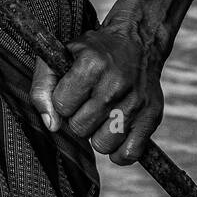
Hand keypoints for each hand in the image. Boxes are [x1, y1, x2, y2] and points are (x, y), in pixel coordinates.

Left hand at [30, 24, 164, 164]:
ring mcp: (136, 102)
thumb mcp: (62, 54)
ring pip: (102, 145)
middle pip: (80, 127)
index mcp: (92, 64)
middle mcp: (116, 84)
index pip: (62, 105)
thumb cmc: (94, 51)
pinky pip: (128, 154)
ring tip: (102, 115)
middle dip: (78, 117)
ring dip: (97, 134)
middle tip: (87, 102)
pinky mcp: (152, 117)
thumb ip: (44, 85)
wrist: (138, 41)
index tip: (72, 89)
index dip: (63, 100)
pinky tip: (115, 132)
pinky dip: (118, 151)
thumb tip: (51, 125)